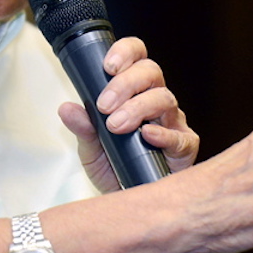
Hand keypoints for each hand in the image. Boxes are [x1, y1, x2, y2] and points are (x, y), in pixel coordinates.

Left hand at [58, 36, 199, 193]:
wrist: (129, 200)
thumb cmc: (114, 168)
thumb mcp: (91, 148)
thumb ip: (82, 127)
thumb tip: (67, 109)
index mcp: (135, 91)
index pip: (136, 58)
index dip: (126, 52)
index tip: (107, 66)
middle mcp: (156, 101)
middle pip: (151, 72)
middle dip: (125, 84)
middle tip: (105, 105)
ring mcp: (173, 122)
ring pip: (164, 98)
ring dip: (138, 108)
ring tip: (116, 125)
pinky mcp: (185, 146)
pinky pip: (179, 136)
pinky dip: (163, 134)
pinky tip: (147, 136)